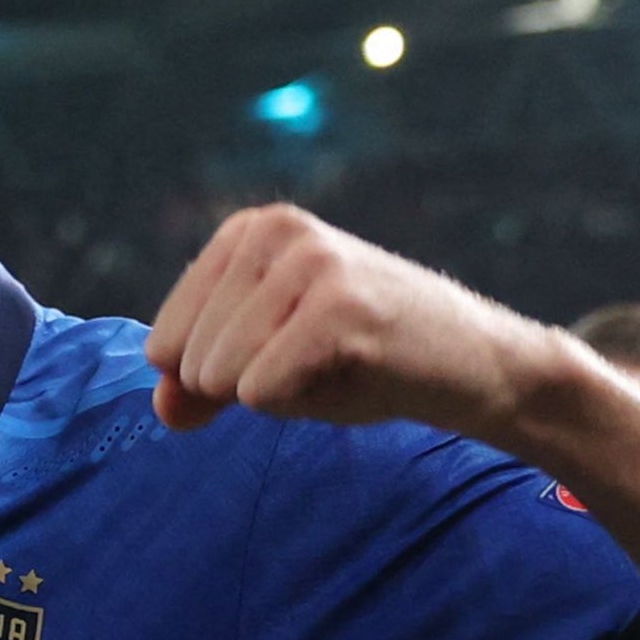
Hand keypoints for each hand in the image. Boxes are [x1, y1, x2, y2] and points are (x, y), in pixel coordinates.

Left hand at [145, 205, 556, 440]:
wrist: (476, 367)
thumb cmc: (363, 361)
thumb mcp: (264, 366)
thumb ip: (198, 384)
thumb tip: (164, 409)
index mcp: (248, 231)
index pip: (163, 341)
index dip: (211, 377)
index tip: (280, 355)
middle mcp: (274, 231)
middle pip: (188, 361)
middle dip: (245, 386)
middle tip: (319, 362)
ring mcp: (310, 263)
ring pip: (220, 376)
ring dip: (275, 395)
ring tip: (336, 364)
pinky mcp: (339, 308)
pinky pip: (260, 391)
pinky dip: (299, 405)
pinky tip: (355, 372)